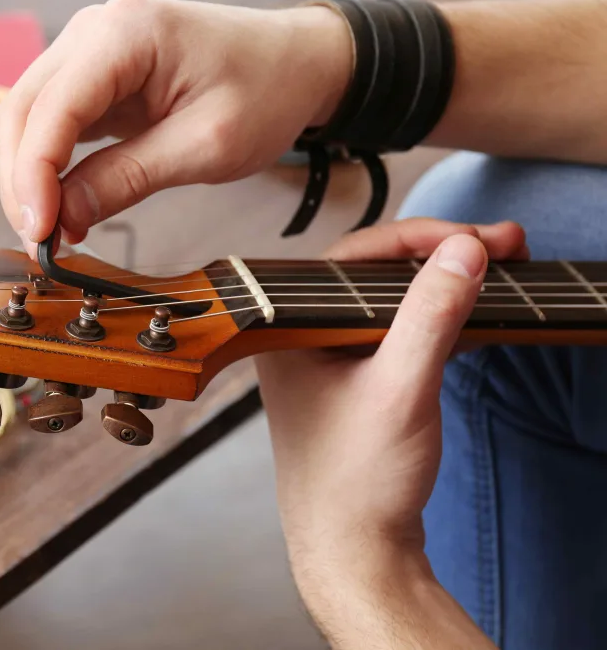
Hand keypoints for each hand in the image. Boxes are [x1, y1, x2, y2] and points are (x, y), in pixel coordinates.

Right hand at [0, 0, 351, 255]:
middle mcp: (96, 31)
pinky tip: (62, 204)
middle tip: (41, 242)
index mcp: (126, 33)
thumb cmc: (266, 90)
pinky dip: (48, 166)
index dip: (34, 175)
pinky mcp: (95, 76)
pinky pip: (52, 122)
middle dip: (22, 181)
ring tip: (52, 231)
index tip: (40, 232)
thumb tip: (64, 218)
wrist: (297, 63)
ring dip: (29, 176)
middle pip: (22, 110)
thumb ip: (127, 178)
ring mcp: (90, 50)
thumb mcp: (205, 146)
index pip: (53, 108)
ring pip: (27, 117)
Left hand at [255, 218, 526, 629]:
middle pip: (375, 275)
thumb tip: (464, 250)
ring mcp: (329, 363)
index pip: (354, 257)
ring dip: (447, 287)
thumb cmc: (358, 482)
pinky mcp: (356, 386)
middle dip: (442, 257)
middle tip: (503, 246)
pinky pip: (399, 336)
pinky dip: (440, 323)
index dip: (420, 238)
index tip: (476, 239)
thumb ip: (431, 314)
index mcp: (289, 330)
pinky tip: (480, 314)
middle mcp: (302, 339)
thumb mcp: (401, 387)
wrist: (354, 554)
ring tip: (504, 269)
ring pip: (392, 303)